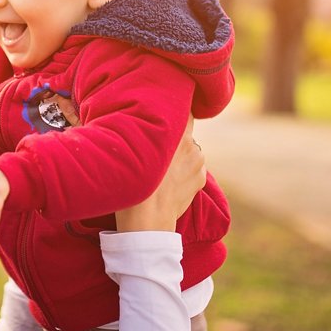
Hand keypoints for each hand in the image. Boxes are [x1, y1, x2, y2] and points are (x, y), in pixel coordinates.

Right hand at [115, 118, 204, 232]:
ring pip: (189, 148)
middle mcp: (191, 144)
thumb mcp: (129, 150)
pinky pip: (193, 166)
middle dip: (172, 135)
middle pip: (183, 130)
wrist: (146, 223)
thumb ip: (142, 130)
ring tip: (161, 167)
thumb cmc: (131, 184)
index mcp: (174, 133)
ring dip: (179, 153)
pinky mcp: (201, 178)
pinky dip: (184, 169)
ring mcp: (198, 162)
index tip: (165, 110)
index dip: (174, 108)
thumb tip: (141, 119)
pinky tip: (169, 180)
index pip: (182, 107)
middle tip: (154, 145)